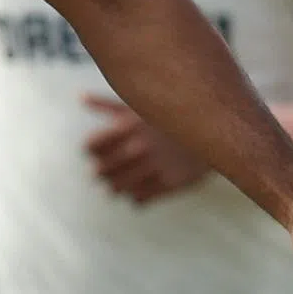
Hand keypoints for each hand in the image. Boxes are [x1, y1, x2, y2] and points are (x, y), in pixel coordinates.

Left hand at [83, 95, 209, 204]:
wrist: (212, 129)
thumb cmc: (165, 115)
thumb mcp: (136, 105)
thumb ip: (106, 105)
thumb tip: (80, 96)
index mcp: (127, 126)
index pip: (93, 146)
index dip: (90, 151)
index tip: (92, 153)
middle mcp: (139, 146)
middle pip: (104, 168)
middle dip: (99, 172)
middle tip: (99, 174)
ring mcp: (155, 166)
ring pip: (120, 186)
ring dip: (113, 187)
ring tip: (113, 187)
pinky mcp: (171, 182)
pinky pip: (142, 197)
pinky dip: (134, 197)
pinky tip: (134, 194)